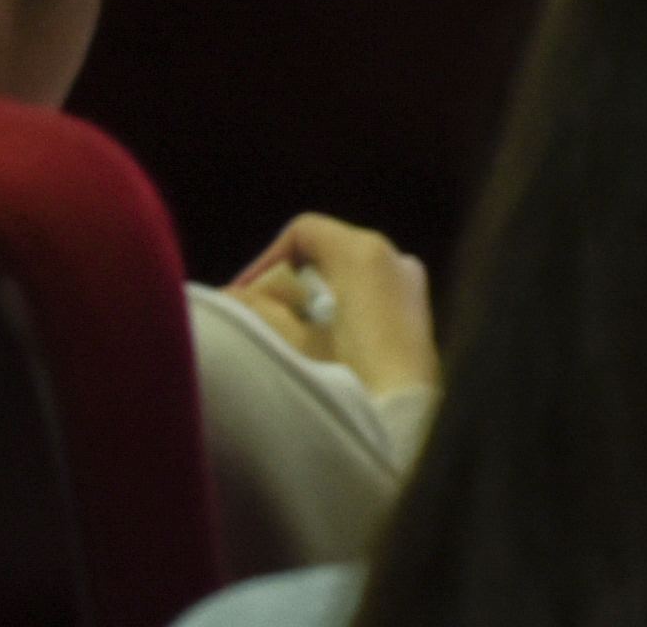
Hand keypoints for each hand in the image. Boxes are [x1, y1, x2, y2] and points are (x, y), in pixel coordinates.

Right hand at [229, 218, 439, 400]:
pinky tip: (320, 344)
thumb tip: (229, 296)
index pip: (305, 231)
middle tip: (257, 316)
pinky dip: (339, 308)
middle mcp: (395, 255)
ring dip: (311, 298)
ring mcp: (410, 283)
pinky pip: (369, 294)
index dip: (266, 259)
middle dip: (287, 282)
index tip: (243, 296)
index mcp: (364, 251)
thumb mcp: (291, 339)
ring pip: (347, 275)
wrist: (406, 415)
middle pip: (326, 252)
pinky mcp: (417, 311)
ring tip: (284, 333)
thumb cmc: (347, 372)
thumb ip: (257, 310)